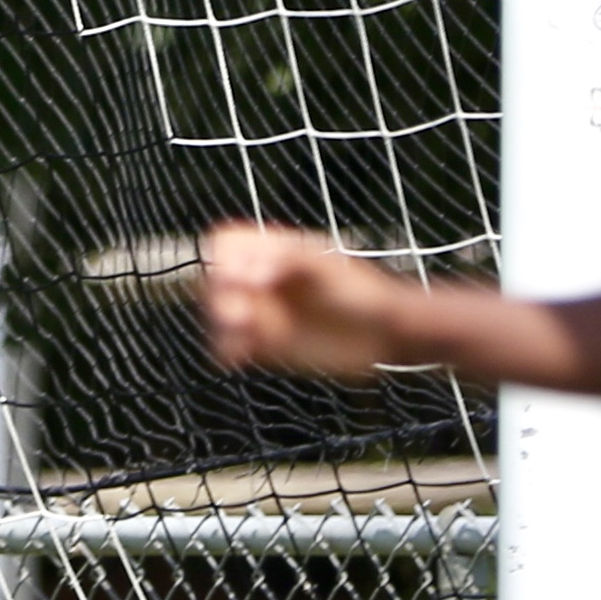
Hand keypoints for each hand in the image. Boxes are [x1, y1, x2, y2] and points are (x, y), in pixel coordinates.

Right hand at [196, 222, 411, 376]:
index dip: (225, 258)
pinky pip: (232, 346)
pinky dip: (227, 350)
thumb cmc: (362, 293)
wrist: (386, 333)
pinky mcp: (266, 344)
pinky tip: (237, 357)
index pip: (228, 242)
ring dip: (221, 325)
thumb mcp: (327, 268)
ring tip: (241, 338)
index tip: (241, 279)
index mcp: (273, 251)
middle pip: (214, 279)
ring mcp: (262, 311)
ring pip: (219, 314)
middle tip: (241, 314)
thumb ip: (289, 263)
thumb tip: (252, 275)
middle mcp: (261, 279)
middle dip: (219, 295)